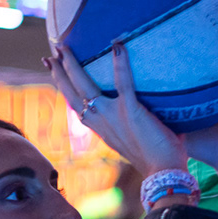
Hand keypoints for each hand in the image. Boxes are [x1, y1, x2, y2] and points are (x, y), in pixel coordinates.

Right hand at [46, 41, 187, 176]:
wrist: (164, 172)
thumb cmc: (156, 158)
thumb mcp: (133, 141)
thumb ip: (129, 126)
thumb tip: (140, 112)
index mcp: (100, 129)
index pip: (75, 105)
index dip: (63, 87)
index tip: (53, 70)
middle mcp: (100, 122)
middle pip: (72, 93)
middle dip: (60, 71)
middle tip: (53, 51)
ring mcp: (113, 116)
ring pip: (85, 86)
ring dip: (74, 66)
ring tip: (66, 47)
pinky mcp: (131, 111)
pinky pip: (123, 83)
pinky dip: (120, 64)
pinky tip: (117, 46)